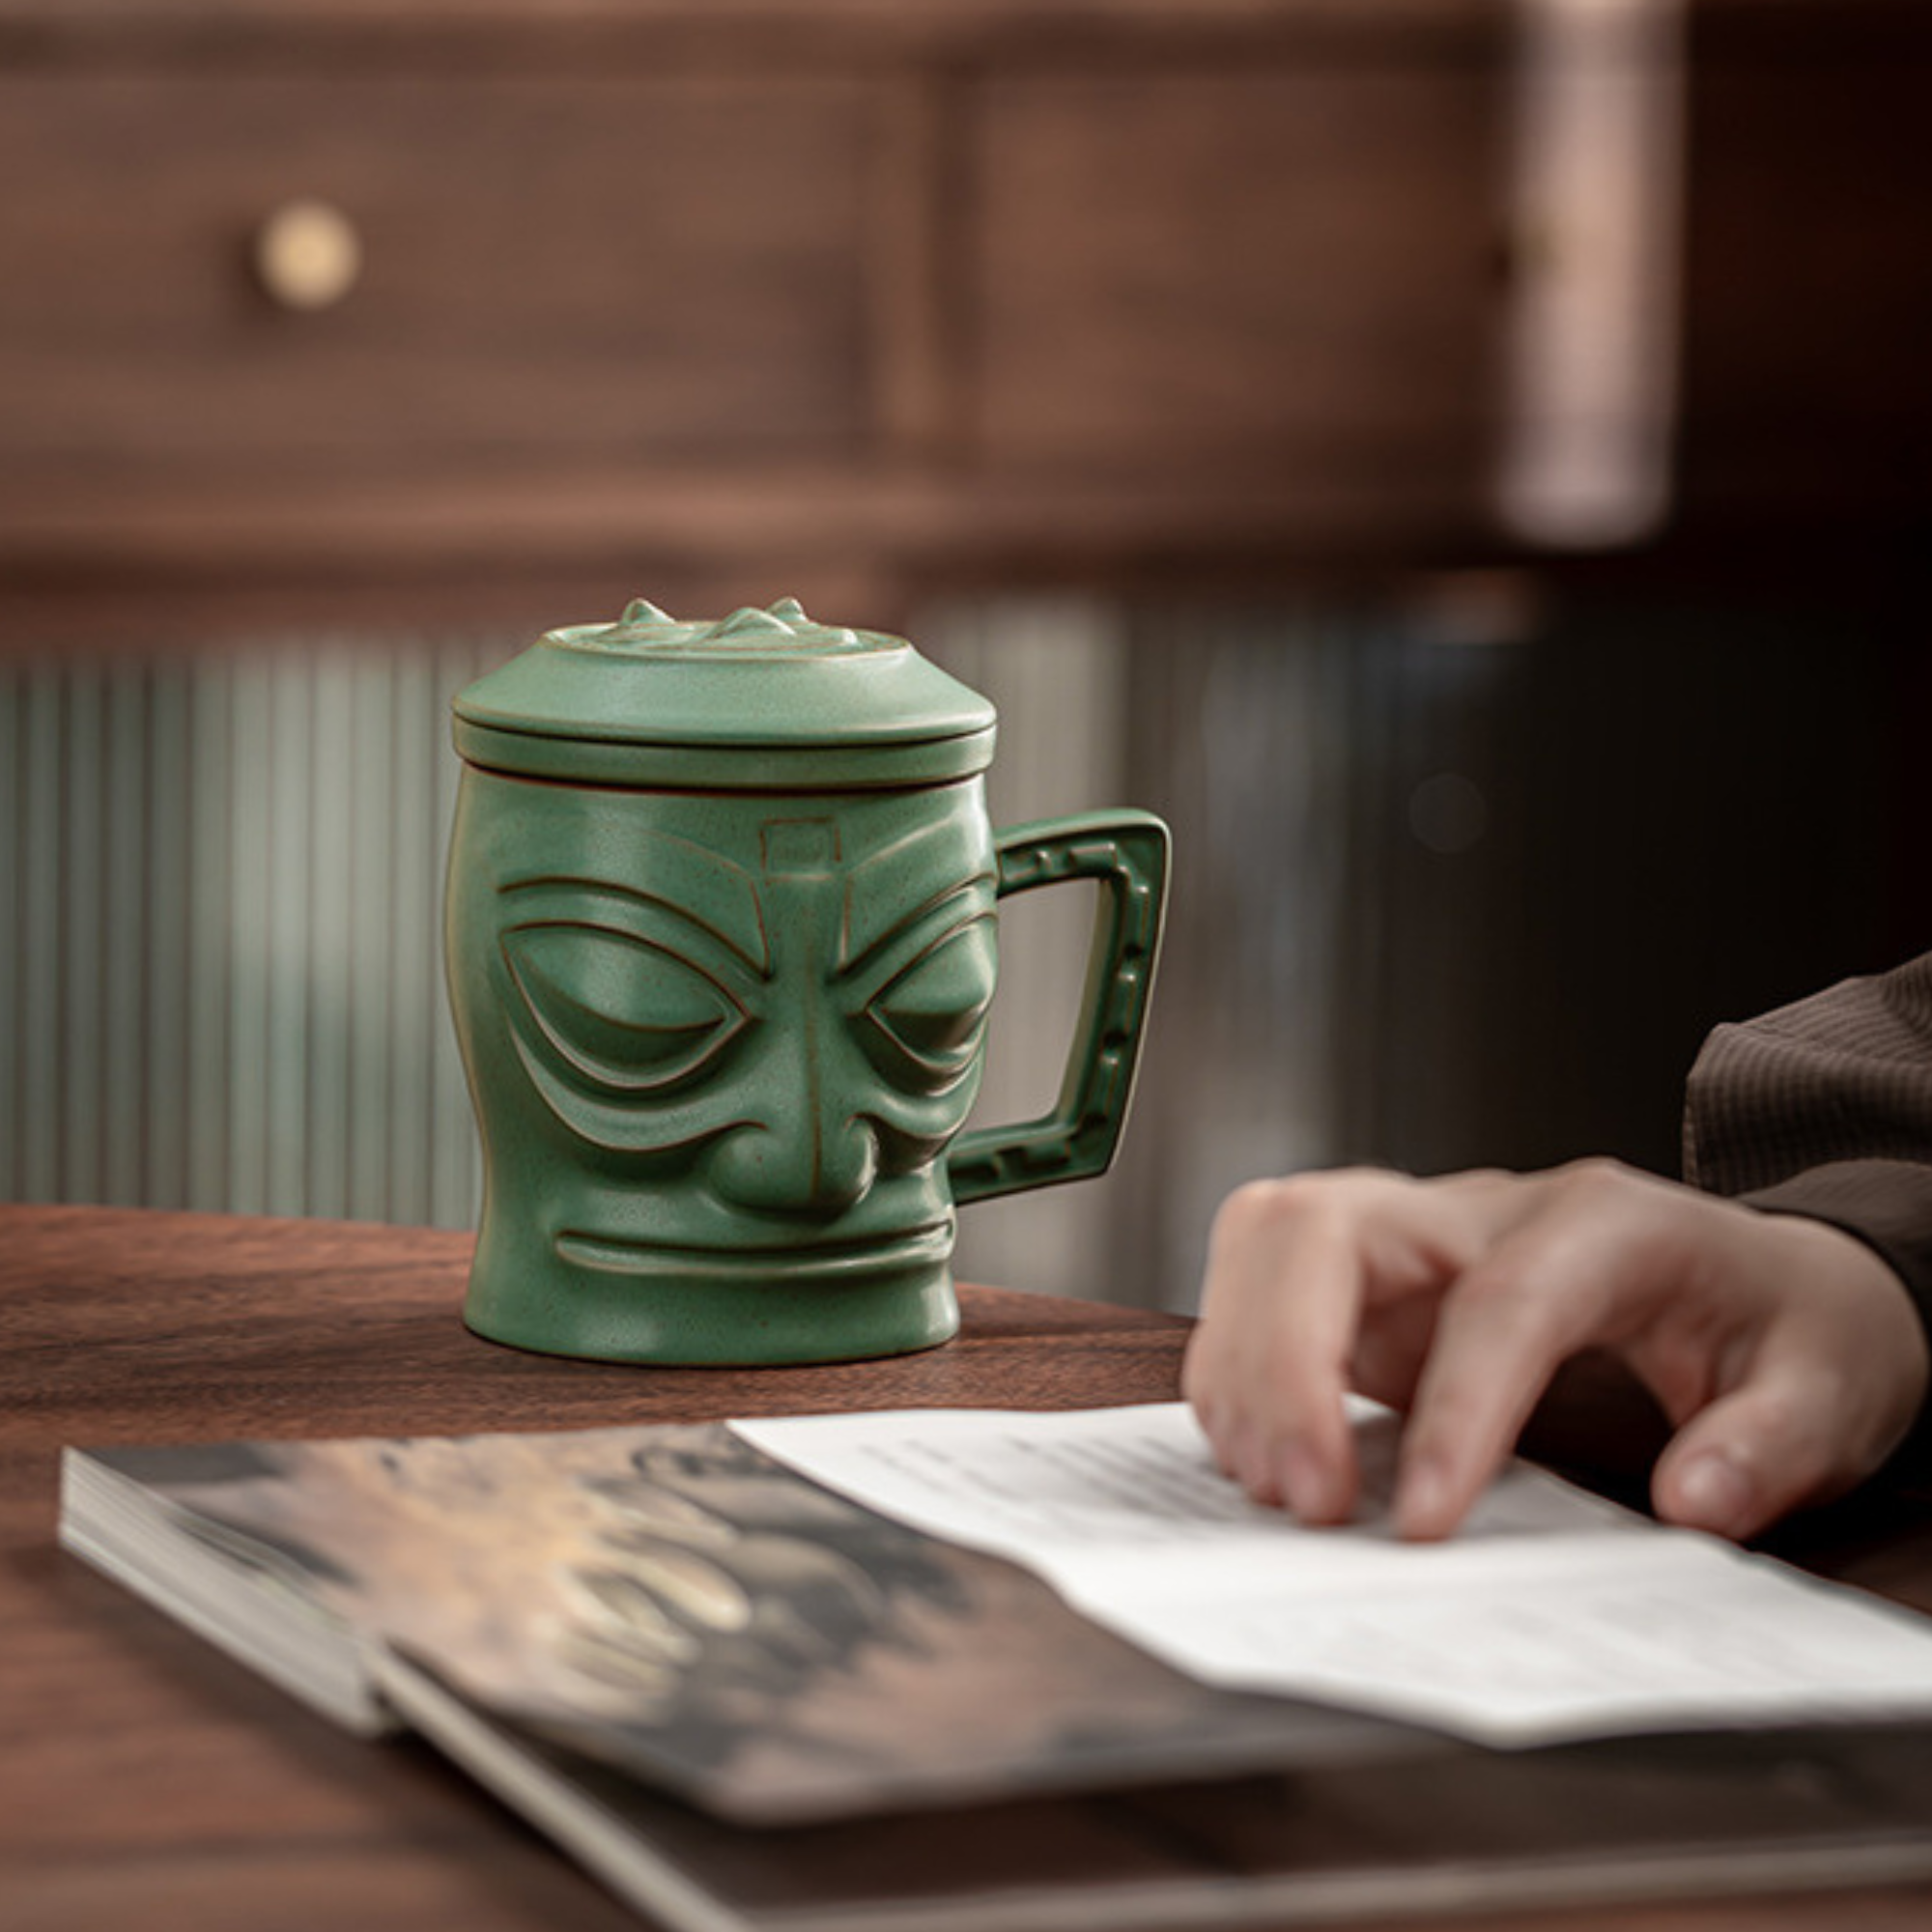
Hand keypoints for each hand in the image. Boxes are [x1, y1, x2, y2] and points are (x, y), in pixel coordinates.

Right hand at [1182, 1160, 1928, 1541]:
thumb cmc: (1784, 1324)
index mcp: (1602, 1219)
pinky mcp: (1368, 1280)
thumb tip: (1695, 1499)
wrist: (1758, 1282)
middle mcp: (1481, 1208)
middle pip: (1324, 1226)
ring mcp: (1412, 1234)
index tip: (1422, 1524)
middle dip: (1283, 1360)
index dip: (1448, 1408)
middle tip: (1307, 1500)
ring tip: (1281, 1489)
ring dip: (1245, 1368)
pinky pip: (1260, 1292)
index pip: (1496, 1297)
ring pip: (1267, 1241)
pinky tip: (1271, 1457)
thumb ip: (1774, 1440)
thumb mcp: (1831, 1384)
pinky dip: (1242, 1373)